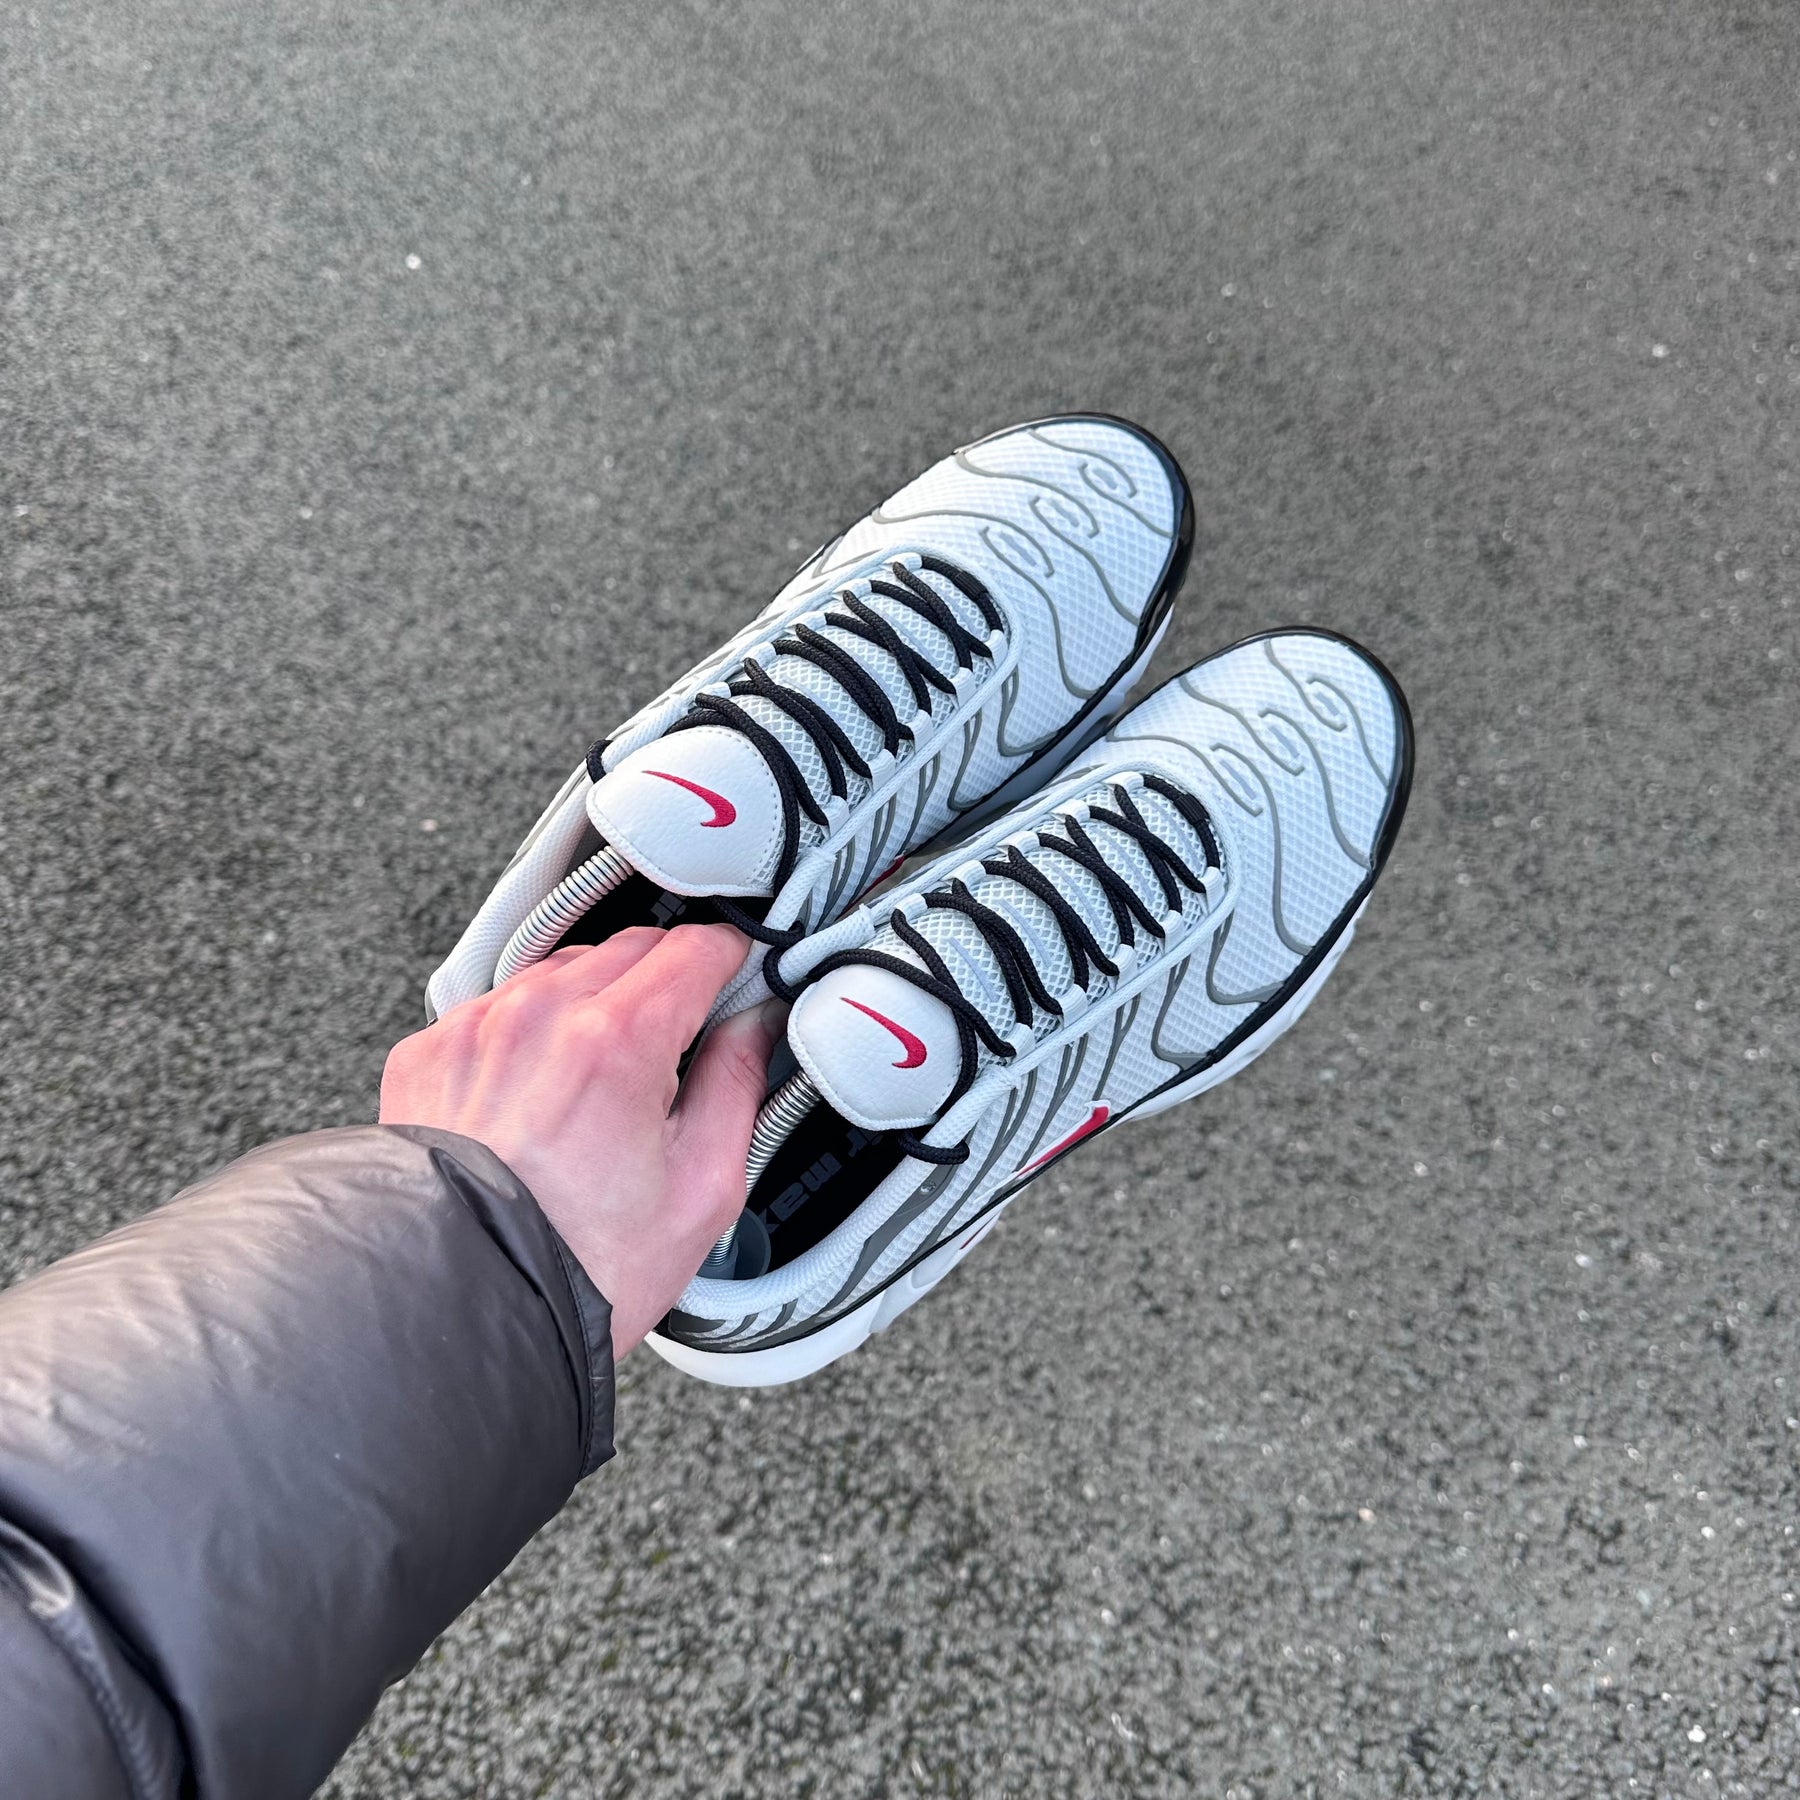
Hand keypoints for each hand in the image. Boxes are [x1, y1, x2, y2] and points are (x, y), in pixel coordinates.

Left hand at [380, 925, 778, 1355]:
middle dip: (669, 979)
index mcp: (614, 1041)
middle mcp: (537, 1018)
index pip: (694, 946)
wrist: (464, 1317)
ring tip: (610, 1076)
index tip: (740, 975)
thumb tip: (755, 1027)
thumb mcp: (702, 1187)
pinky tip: (546, 1092)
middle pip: (631, 947)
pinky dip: (533, 1030)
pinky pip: (499, 1007)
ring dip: (598, 998)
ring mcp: (474, 1030)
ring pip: (562, 969)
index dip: (732, 957)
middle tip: (686, 1035)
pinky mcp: (428, 1054)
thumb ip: (738, 1084)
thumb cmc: (579, 1271)